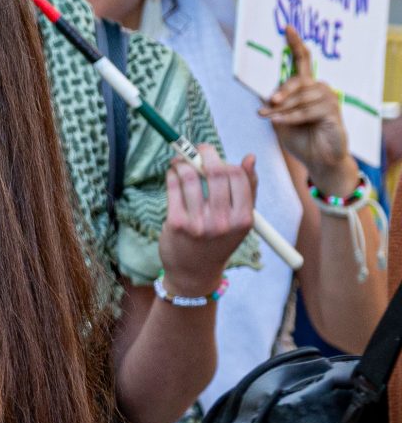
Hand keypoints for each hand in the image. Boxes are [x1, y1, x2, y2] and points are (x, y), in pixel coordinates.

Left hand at [155, 144, 255, 295]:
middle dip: (204, 153)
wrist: (194, 272)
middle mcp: (223, 221)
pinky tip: (173, 172)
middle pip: (216, 172)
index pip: (237, 176)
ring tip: (180, 160)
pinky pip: (174, 187)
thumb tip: (250, 158)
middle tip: (196, 150)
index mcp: (243, 219)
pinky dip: (172, 173)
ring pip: (191, 177)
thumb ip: (247, 189)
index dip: (223, 159)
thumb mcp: (240, 220)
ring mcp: (198, 223)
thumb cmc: (219, 240)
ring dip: (183, 162)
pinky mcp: (176, 223)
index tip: (212, 154)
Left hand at [256, 28, 354, 192]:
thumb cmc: (299, 137)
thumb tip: (257, 89)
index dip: (295, 43)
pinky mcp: (333, 112)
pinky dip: (290, 117)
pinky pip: (307, 110)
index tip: (287, 28)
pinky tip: (279, 122)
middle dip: (281, 91)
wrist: (317, 159)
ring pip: (301, 97)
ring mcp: (328, 99)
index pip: (302, 60)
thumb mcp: (278, 118)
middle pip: (297, 80)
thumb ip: (271, 102)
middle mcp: (318, 88)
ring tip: (270, 117)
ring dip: (282, 108)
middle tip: (268, 103)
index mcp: (305, 86)